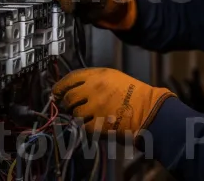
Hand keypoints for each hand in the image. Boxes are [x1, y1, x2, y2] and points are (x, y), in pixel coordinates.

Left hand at [52, 68, 175, 138]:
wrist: (148, 109)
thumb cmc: (133, 93)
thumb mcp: (113, 77)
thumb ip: (93, 80)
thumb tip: (73, 87)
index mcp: (97, 75)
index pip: (70, 79)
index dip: (60, 86)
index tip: (55, 91)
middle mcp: (93, 89)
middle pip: (68, 97)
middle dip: (67, 103)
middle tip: (70, 106)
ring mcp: (95, 107)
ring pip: (75, 113)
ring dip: (78, 115)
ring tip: (88, 114)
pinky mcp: (98, 123)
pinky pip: (83, 126)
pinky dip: (87, 126)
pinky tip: (95, 123)